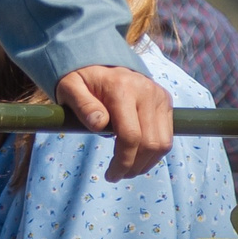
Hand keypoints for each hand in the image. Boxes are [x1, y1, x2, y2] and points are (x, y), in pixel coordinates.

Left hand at [54, 63, 173, 180]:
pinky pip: (167, 137)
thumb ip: (82, 105)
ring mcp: (159, 96)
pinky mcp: (165, 101)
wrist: (101, 62)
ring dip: (146, 163)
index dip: (123, 162)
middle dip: (133, 166)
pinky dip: (154, 154)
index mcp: (122, 88)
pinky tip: (138, 157)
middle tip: (117, 174)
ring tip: (128, 168)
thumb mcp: (70, 88)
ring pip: (162, 143)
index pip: (131, 136)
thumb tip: (99, 125)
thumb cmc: (82, 81)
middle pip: (150, 143)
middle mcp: (146, 91)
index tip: (110, 175)